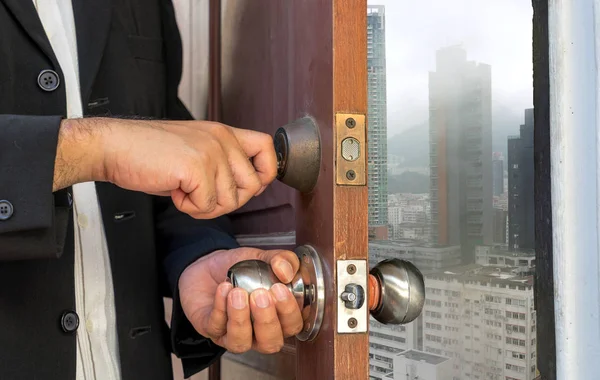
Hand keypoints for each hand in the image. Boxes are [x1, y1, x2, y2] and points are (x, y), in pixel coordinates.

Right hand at [53, 118, 276, 218]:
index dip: (264, 173)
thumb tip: (244, 189)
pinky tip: (175, 192)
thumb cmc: (148, 152)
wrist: (115, 147)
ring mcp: (211, 152)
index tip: (245, 186)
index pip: (267, 148)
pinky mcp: (197, 167)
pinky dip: (189, 208)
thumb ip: (222, 163)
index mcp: (223, 133)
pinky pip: (207, 206)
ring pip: (230, 200)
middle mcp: (222, 139)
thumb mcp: (195, 149)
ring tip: (184, 191)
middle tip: (202, 196)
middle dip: (228, 201)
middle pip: (252, 186)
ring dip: (205, 206)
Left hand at [178, 247, 302, 353]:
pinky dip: (220, 307)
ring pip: (241, 342)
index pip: (293, 325)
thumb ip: (283, 259)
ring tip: (238, 293)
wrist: (209, 267)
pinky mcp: (212, 330)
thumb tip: (286, 271)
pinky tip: (224, 288)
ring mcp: (235, 334)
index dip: (289, 312)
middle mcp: (259, 331)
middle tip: (260, 294)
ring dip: (240, 318)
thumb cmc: (240, 269)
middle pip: (270, 343)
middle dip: (266, 320)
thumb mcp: (265, 258)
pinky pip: (217, 327)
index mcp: (279, 316)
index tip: (280, 289)